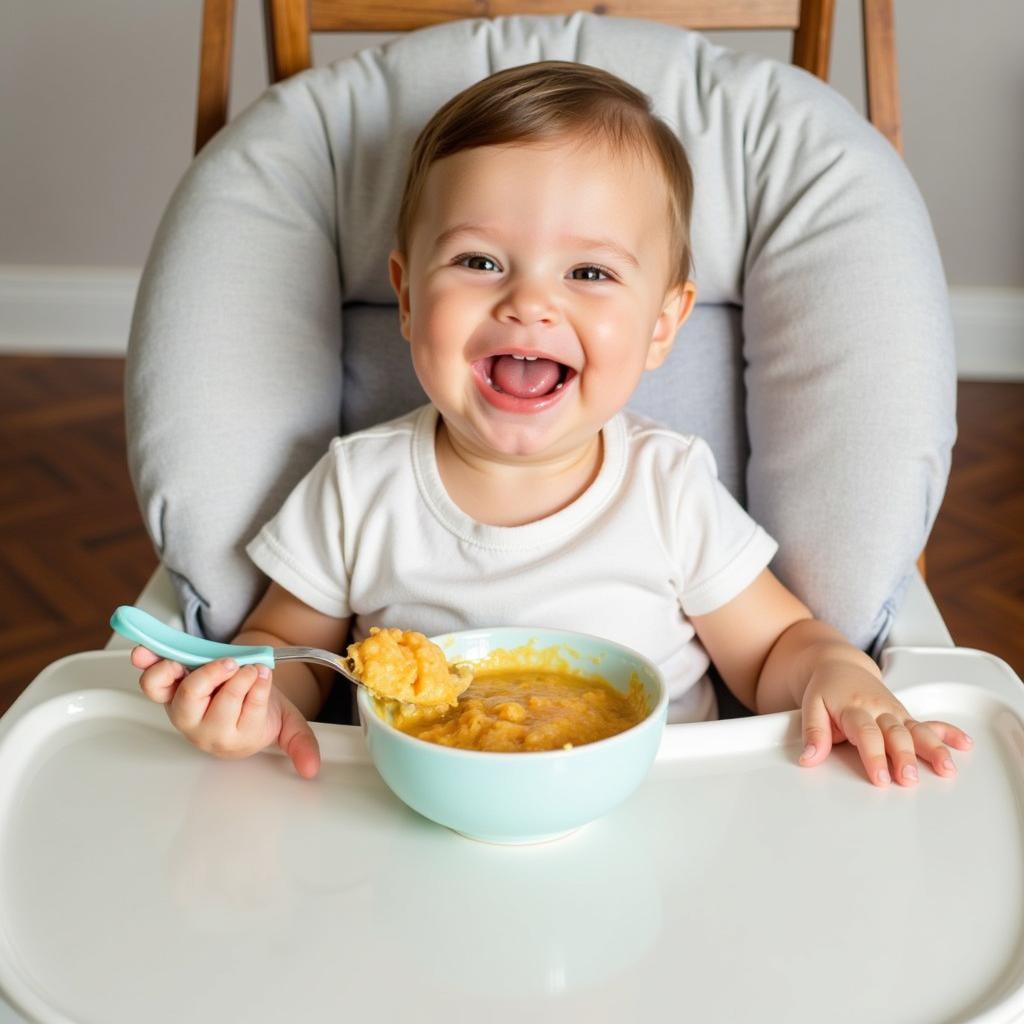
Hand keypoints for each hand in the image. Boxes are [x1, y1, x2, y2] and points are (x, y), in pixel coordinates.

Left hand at [131, 646, 320, 777]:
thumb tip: (312, 770)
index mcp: (235, 738)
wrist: (237, 697)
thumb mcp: (287, 725)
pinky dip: (148, 665)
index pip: (249, 712)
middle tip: (246, 665)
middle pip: (215, 706)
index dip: (257, 687)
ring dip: (199, 675)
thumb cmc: (258, 710)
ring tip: (218, 661)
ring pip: (184, 696)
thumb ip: (301, 745)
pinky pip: (152, 683)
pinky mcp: (166, 691)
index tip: (263, 671)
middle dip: (233, 681)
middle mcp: (205, 727)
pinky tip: (147, 652)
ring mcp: (183, 709)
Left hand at [798, 659, 971, 786]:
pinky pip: (929, 722)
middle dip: (904, 757)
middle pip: (895, 733)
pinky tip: (964, 744)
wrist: (838, 666)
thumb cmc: (826, 689)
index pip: (866, 734)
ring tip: (946, 768)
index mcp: (854, 708)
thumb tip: (808, 758)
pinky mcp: (905, 715)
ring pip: (917, 729)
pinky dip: (948, 732)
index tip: (880, 778)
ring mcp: (895, 712)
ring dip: (933, 748)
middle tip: (909, 779)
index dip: (874, 756)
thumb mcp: (811, 706)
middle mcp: (879, 709)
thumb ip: (813, 733)